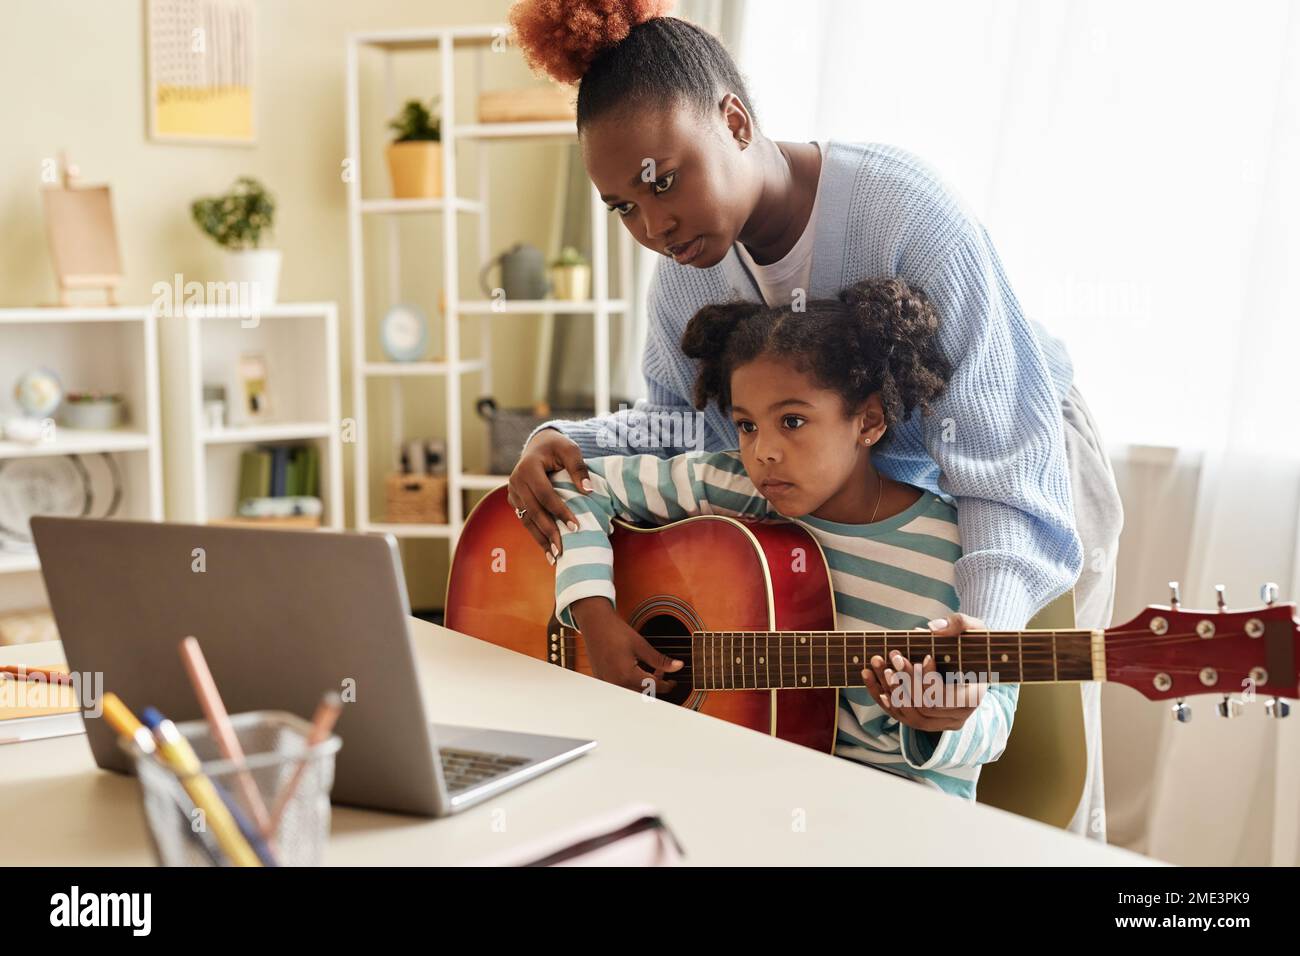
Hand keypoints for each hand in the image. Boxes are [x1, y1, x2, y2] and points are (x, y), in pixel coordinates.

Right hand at [508, 428, 591, 561]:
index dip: (559, 511)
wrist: (538, 446)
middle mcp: (516, 480)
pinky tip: (547, 549)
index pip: (545, 494)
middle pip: (534, 510)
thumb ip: (579, 468)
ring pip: (527, 519)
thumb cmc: (558, 448)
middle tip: (563, 550)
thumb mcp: (570, 450)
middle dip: (549, 531)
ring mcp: (512, 492)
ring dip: (541, 539)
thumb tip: (588, 491)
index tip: (575, 527)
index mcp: (528, 467)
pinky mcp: (514, 500)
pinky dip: (536, 534)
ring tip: (554, 557)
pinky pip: (525, 519)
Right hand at [572, 597, 683, 695]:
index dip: (667, 685)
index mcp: (626, 675)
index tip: (673, 682)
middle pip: (642, 693)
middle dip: (655, 685)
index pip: (653, 686)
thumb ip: (660, 660)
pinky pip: (620, 687)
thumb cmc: (615, 631)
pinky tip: (635, 671)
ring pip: (631, 692)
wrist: (595, 623)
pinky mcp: (601, 679)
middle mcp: (615, 683)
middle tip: (662, 673)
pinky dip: (630, 683)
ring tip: (649, 671)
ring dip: (643, 685)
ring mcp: (606, 682)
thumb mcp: (641, 645)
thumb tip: (678, 666)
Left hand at [861, 613, 988, 732]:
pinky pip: (898, 715)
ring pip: (908, 712)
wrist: (971, 668)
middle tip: (894, 656)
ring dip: (889, 687)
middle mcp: (956, 717)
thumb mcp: (976, 630)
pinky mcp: (923, 722)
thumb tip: (932, 628)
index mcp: (972, 698)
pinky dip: (882, 697)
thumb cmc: (973, 648)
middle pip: (924, 706)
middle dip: (905, 680)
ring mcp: (938, 723)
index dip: (928, 678)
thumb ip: (960, 624)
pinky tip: (872, 677)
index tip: (924, 655)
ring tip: (879, 663)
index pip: (944, 697)